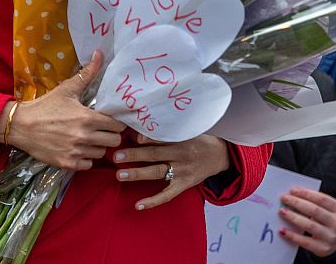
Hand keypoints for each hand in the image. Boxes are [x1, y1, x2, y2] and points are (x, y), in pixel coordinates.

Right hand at [3, 51, 124, 169]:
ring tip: (88, 138)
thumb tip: (99, 54)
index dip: (116, 122)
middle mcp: (84, 137)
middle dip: (110, 135)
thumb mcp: (67, 89)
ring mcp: (76, 152)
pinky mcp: (67, 163)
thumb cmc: (45, 106)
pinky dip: (86, 158)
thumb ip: (87, 73)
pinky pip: (88, 164)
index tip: (110, 119)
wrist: (21, 126)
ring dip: (98, 146)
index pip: (117, 125)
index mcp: (87, 118)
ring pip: (101, 153)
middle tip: (102, 129)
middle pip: (114, 141)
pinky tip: (79, 148)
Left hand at [113, 133, 229, 209]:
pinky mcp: (184, 185)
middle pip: (154, 155)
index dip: (146, 137)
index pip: (160, 137)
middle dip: (134, 155)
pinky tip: (138, 205)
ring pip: (157, 172)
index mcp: (180, 138)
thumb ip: (166, 132)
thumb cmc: (198, 140)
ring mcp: (182, 171)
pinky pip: (167, 195)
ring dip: (137, 173)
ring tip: (120, 175)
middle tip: (116, 156)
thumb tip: (139, 133)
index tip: (131, 137)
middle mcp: (181, 155)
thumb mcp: (186, 131)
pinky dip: (152, 201)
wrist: (220, 155)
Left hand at [278, 187, 335, 257]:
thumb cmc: (330, 221)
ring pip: (309, 225)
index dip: (306, 193)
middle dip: (297, 203)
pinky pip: (305, 242)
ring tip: (282, 211)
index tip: (292, 190)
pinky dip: (292, 236)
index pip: (321, 199)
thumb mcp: (330, 210)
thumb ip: (316, 203)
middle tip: (284, 198)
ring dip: (293, 217)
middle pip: (315, 211)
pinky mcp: (323, 249)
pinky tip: (282, 230)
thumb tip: (293, 196)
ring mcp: (330, 237)